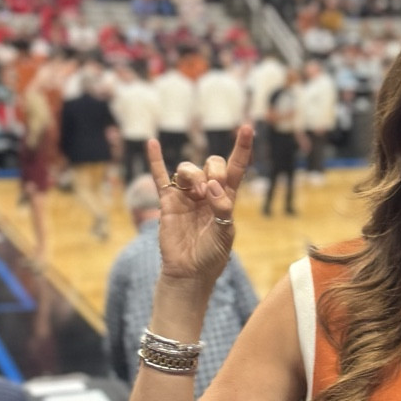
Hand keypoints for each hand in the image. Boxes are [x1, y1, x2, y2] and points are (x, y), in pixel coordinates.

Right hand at [147, 126, 253, 288]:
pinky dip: (155, 159)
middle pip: (212, 163)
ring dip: (194, 175)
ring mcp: (186, 195)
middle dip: (214, 170)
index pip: (236, 167)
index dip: (242, 148)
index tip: (248, 127)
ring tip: (197, 194)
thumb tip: (213, 185)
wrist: (189, 273)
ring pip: (188, 168)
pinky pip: (160, 176)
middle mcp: (207, 192)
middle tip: (212, 191)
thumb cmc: (211, 255)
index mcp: (227, 197)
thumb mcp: (225, 233)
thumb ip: (223, 208)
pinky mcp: (167, 202)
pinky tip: (152, 143)